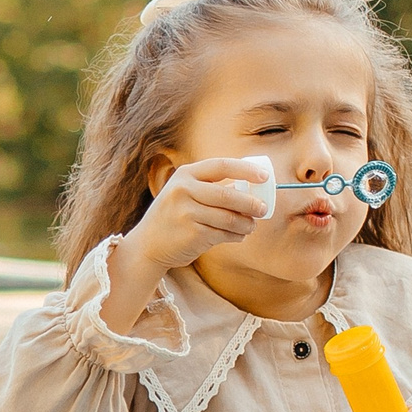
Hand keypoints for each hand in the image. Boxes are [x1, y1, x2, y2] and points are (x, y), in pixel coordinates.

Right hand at [128, 158, 272, 271]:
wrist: (147, 245)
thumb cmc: (173, 217)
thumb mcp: (185, 194)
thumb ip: (212, 189)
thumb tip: (251, 190)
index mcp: (185, 175)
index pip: (222, 166)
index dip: (246, 170)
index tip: (265, 177)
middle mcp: (183, 191)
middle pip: (228, 195)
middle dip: (251, 203)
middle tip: (264, 208)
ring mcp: (186, 213)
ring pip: (229, 218)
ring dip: (246, 223)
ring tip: (251, 226)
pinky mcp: (192, 233)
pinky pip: (223, 234)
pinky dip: (236, 236)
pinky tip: (238, 236)